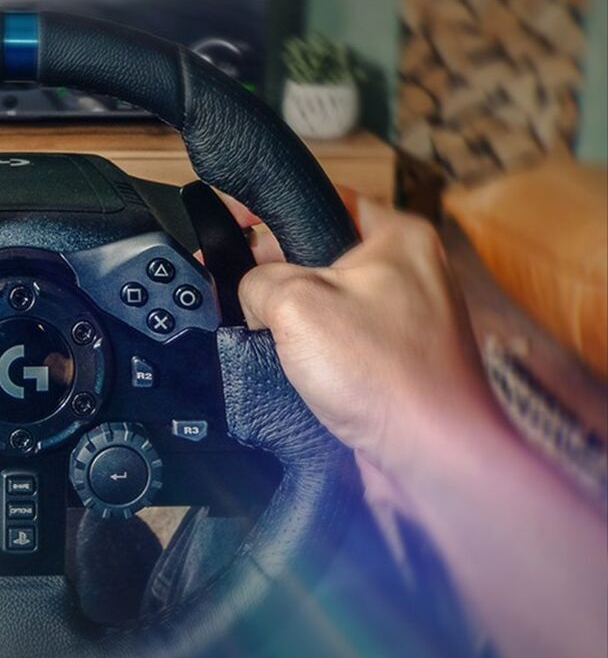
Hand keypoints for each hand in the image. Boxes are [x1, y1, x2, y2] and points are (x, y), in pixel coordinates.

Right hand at [237, 199, 504, 491]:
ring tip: (268, 337)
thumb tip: (253, 291)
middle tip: (239, 292)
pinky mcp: (395, 359)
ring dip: (291, 319)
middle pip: (317, 252)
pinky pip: (339, 341)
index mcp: (398, 236)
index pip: (318, 199)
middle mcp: (409, 271)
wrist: (431, 458)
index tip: (227, 218)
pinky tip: (295, 370)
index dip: (263, 209)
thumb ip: (260, 281)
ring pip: (325, 300)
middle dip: (273, 272)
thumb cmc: (388, 378)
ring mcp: (405, 318)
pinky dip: (312, 351)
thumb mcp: (297, 305)